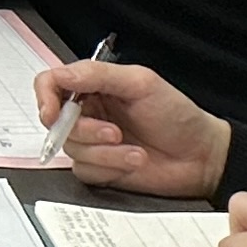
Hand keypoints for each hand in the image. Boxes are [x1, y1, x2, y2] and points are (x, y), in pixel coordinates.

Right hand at [36, 58, 231, 198]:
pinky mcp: (100, 169)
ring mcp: (93, 143)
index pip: (51, 84)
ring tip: (135, 151)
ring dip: (105, 153)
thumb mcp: (141, 83)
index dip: (44, 98)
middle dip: (85, 131)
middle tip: (115, 133)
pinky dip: (110, 168)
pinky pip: (85, 171)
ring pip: (72, 149)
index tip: (52, 113)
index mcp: (94, 86)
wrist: (201, 157)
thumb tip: (60, 76)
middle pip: (56, 122)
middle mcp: (89, 113)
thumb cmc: (178, 116)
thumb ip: (97, 75)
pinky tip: (134, 163)